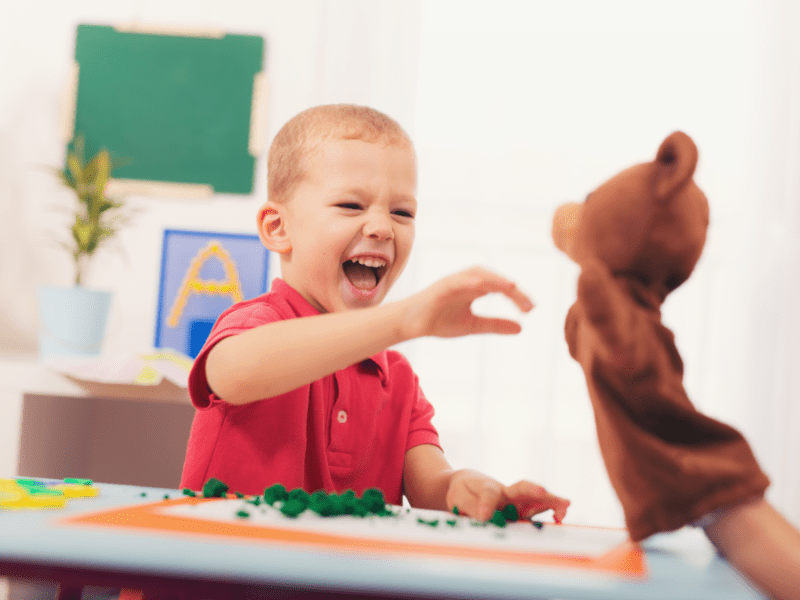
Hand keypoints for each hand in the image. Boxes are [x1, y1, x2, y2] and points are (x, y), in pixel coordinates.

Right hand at [400, 266, 533, 340]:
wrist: (411, 325)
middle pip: (495, 280)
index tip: (531, 310)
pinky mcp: (441, 287)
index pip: (501, 289)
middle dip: (512, 290)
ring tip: (512, 287)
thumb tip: (521, 328)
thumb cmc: (439, 321)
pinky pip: (457, 281)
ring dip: (496, 279)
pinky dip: (469, 281)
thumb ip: (496, 324)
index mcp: (476, 288)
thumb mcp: (473, 325)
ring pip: (478, 275)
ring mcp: (454, 282)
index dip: (517, 297)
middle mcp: (467, 281)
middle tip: (528, 305)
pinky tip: (482, 285)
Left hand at [445, 469, 569, 522]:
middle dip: (532, 491)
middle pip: (522, 488)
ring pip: (535, 499)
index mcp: (488, 487)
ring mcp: (517, 502)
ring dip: (550, 501)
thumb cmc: (463, 491)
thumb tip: (486, 518)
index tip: (483, 516)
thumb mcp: (460, 498)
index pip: (490, 493)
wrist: (466, 485)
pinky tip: (559, 518)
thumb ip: (472, 507)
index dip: (487, 504)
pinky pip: (538, 510)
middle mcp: (507, 492)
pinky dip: (551, 511)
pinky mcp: (522, 511)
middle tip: (542, 491)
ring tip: (564, 506)